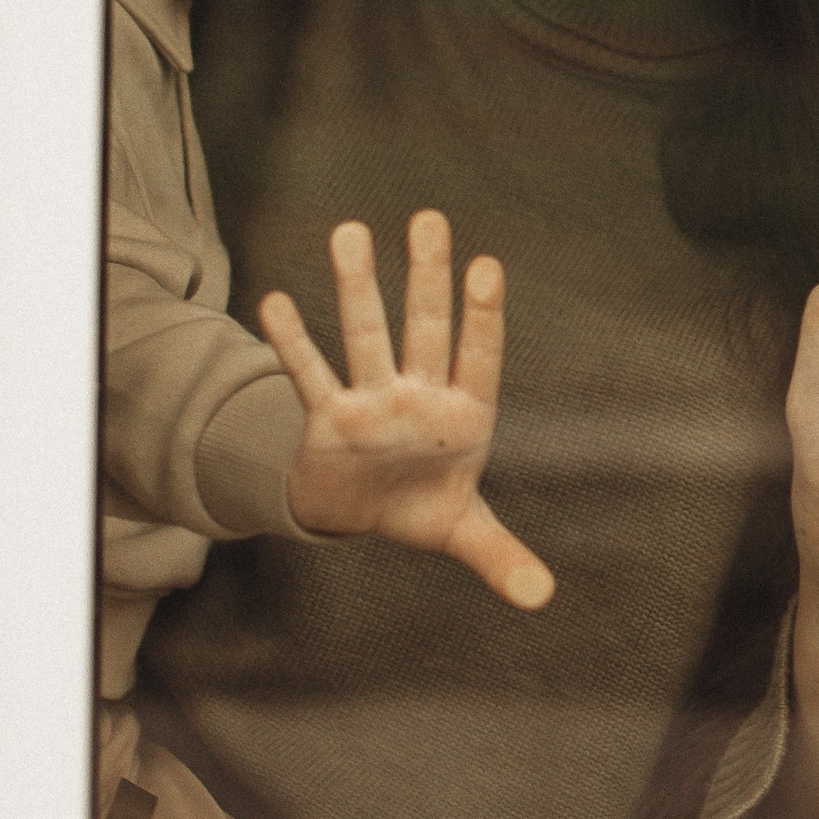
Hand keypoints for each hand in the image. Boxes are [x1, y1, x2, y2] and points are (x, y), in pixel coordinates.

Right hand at [260, 212, 550, 611]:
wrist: (363, 512)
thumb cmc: (422, 505)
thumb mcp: (465, 534)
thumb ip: (503, 558)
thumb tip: (543, 598)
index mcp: (463, 414)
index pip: (479, 358)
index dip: (483, 318)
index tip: (488, 269)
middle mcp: (418, 394)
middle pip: (425, 328)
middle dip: (427, 278)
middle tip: (429, 220)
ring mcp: (371, 400)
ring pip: (364, 336)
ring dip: (357, 288)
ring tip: (350, 230)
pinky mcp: (328, 418)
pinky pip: (309, 375)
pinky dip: (292, 342)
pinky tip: (274, 301)